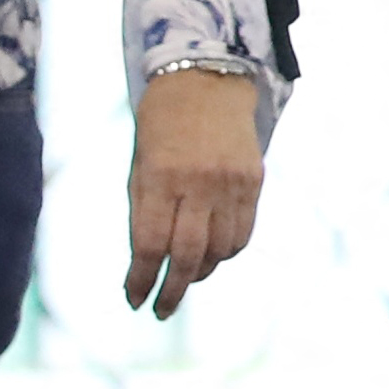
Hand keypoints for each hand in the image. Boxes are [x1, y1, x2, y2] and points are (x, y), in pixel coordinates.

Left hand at [124, 66, 264, 315]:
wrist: (208, 78)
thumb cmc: (161, 124)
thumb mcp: (140, 165)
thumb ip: (145, 211)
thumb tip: (148, 262)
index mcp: (159, 176)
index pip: (150, 245)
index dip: (140, 279)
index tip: (134, 299)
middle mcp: (198, 183)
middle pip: (186, 255)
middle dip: (172, 290)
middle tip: (161, 309)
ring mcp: (231, 183)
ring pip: (219, 250)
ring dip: (200, 271)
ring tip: (185, 278)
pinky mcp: (254, 181)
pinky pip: (242, 233)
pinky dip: (226, 252)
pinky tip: (212, 254)